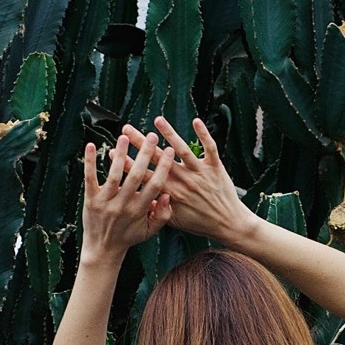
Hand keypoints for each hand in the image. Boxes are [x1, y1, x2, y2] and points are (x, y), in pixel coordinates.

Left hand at [81, 132, 174, 265]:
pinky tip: (91, 145)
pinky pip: (90, 178)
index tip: (169, 151)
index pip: (155, 185)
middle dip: (145, 155)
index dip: (163, 168)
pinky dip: (90, 162)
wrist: (103, 249)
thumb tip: (169, 195)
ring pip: (114, 175)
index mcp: (139, 210)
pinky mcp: (90, 199)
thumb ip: (162, 214)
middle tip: (152, 136)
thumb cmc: (129, 237)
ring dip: (120, 154)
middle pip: (136, 176)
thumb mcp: (150, 230)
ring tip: (125, 136)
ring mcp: (105, 202)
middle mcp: (123, 205)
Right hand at [117, 117, 256, 245]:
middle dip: (141, 143)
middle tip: (126, 129)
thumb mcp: (176, 221)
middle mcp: (184, 181)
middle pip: (158, 158)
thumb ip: (159, 210)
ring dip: (170, 133)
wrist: (229, 224)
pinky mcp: (215, 167)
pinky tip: (196, 120)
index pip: (146, 176)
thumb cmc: (200, 224)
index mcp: (171, 194)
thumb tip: (142, 199)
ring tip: (157, 120)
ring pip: (183, 149)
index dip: (129, 164)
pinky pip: (209, 147)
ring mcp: (200, 173)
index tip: (115, 152)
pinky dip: (204, 134)